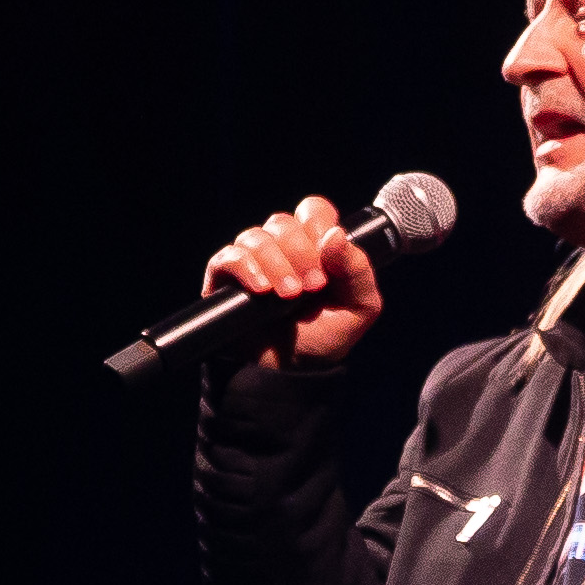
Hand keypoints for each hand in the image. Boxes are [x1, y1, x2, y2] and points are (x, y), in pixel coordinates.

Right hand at [203, 192, 384, 369]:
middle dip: (301, 253)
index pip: (313, 210)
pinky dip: (247, 268)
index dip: (319, 225)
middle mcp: (281, 248)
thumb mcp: (360, 307)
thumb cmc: (324, 339)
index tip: (327, 257)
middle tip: (313, 287)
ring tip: (289, 296)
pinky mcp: (225, 278)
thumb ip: (358, 270)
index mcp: (315, 247)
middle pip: (283, 222)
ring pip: (256, 237)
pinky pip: (229, 257)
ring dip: (277, 264)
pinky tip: (263, 290)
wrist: (292, 374)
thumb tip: (335, 235)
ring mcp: (252, 260)